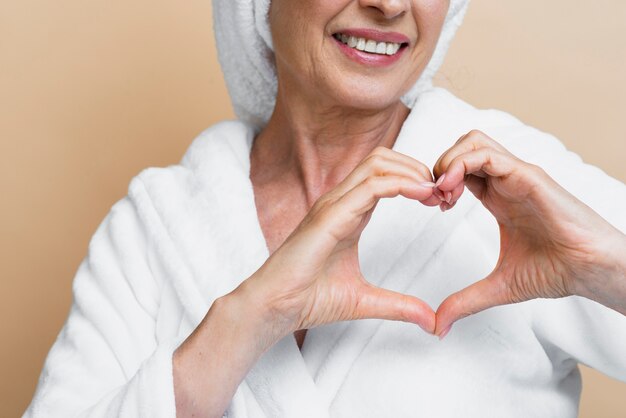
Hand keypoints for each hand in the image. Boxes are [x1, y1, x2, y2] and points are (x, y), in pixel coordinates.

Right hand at [234, 146, 440, 343]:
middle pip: (384, 159)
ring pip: (378, 163)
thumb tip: (430, 321)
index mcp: (349, 213)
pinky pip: (371, 186)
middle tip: (443, 192)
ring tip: (435, 192)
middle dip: (418, 168)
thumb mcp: (366, 300)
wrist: (276, 308)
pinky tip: (421, 195)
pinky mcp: (330, 215)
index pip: (385, 176)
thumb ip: (399, 305)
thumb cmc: (309, 298)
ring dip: (412, 171)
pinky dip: (401, 184)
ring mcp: (333, 204)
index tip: (441, 201)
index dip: (416, 181)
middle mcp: (341, 202)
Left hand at [432, 130, 625, 337]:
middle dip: (438, 166)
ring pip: (472, 142)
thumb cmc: (556, 270)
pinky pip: (488, 154)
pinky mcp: (529, 176)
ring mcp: (517, 175)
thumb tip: (438, 325)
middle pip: (462, 147)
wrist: (591, 271)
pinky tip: (452, 191)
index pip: (459, 170)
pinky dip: (461, 164)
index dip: (438, 182)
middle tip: (434, 198)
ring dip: (447, 161)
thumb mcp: (498, 287)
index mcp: (498, 197)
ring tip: (442, 192)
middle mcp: (505, 180)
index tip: (433, 208)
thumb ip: (466, 301)